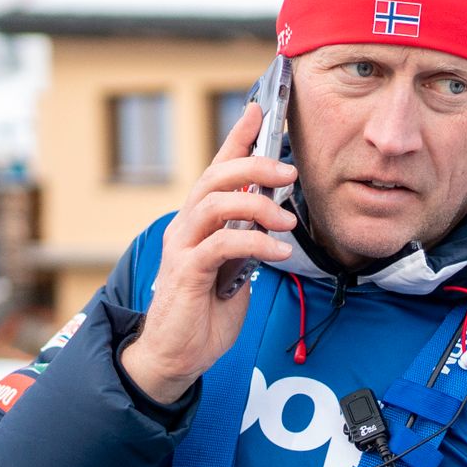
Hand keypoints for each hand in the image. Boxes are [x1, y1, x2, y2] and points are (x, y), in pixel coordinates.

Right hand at [118, 102, 296, 404]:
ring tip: (286, 220)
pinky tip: (277, 251)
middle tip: (290, 171)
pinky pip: (222, 244)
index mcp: (199, 222)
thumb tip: (273, 220)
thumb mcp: (235, 271)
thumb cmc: (204, 313)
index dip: (237, 138)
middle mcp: (186, 227)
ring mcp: (183, 248)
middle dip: (255, 165)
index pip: (217, 169)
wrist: (176, 356)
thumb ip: (248, 242)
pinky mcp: (186, 273)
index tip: (259, 110)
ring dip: (257, 205)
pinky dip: (254, 242)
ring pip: (215, 203)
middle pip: (215, 177)